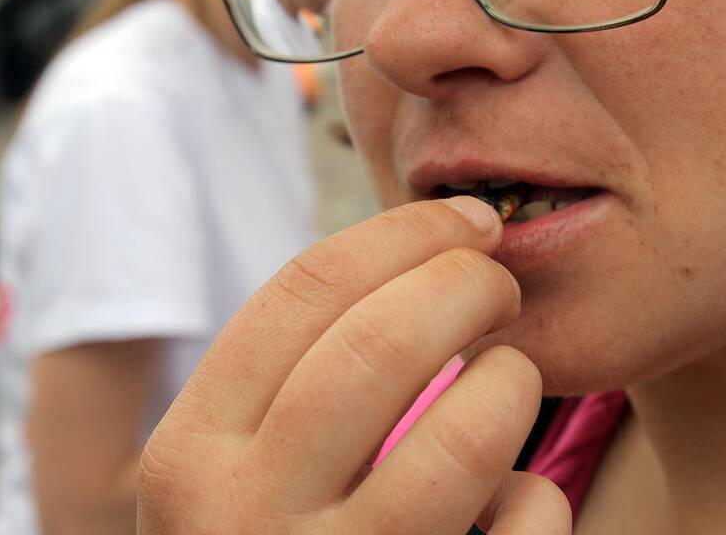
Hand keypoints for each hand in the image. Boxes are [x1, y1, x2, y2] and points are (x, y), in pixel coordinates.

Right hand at [138, 197, 571, 533]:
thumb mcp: (238, 472)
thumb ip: (290, 381)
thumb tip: (419, 253)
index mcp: (188, 456)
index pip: (304, 289)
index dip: (404, 234)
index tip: (468, 221)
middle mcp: (238, 520)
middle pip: (383, 341)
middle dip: (469, 286)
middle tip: (501, 287)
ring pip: (463, 434)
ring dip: (510, 384)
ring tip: (510, 381)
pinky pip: (518, 530)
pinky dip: (536, 500)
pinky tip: (516, 503)